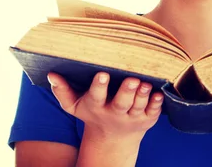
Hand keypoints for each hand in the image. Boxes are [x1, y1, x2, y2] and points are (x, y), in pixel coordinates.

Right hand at [47, 72, 162, 139]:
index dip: (99, 86)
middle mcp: (115, 113)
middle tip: (132, 79)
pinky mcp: (147, 119)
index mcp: (97, 107)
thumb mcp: (75, 106)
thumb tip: (51, 74)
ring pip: (138, 106)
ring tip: (146, 83)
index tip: (102, 74)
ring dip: (142, 95)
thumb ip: (62, 91)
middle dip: (126, 91)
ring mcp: (132, 117)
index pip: (96, 96)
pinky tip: (160, 93)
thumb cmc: (93, 113)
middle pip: (121, 103)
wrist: (112, 137)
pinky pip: (153, 112)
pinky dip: (156, 104)